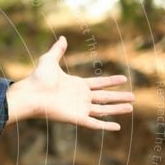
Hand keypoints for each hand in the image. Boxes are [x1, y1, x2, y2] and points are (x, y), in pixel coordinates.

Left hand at [5, 36, 134, 130]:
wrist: (31, 94)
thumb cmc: (38, 79)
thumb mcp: (49, 60)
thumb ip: (58, 50)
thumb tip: (62, 38)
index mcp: (76, 85)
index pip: (98, 84)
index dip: (111, 81)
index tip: (124, 79)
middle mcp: (80, 97)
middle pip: (104, 97)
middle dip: (119, 97)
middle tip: (133, 97)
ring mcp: (79, 108)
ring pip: (103, 110)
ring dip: (117, 109)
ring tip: (131, 108)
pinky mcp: (77, 118)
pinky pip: (95, 123)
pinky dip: (106, 126)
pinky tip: (117, 127)